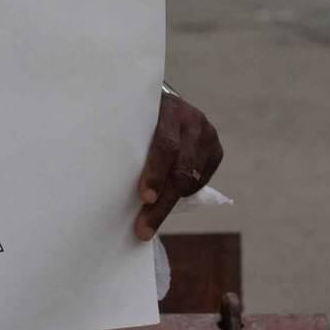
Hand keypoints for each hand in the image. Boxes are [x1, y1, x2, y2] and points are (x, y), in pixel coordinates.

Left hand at [135, 87, 221, 239]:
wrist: (167, 101)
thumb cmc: (141, 116)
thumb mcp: (136, 120)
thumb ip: (133, 143)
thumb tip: (113, 187)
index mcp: (170, 109)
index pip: (166, 145)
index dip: (155, 173)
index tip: (144, 197)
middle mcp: (193, 121)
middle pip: (181, 170)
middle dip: (162, 202)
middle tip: (144, 227)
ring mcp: (208, 135)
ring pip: (191, 180)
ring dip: (170, 202)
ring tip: (149, 220)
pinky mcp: (216, 150)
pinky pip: (200, 181)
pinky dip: (183, 193)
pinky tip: (167, 196)